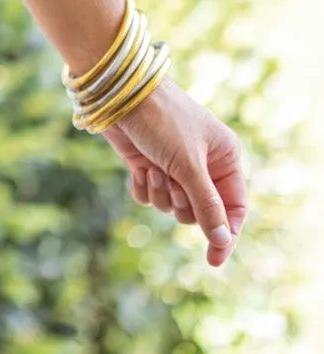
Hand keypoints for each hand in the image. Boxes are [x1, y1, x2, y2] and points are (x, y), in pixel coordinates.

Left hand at [99, 75, 247, 267]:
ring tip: (152, 168)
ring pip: (172, 206)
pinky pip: (150, 196)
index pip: (234, 208)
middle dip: (183, 204)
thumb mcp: (188, 165)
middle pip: (200, 212)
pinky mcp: (149, 164)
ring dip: (160, 193)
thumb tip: (223, 241)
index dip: (226, 234)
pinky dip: (144, 187)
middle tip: (171, 183)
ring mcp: (174, 165)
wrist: (120, 93)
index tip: (213, 260)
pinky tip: (138, 168)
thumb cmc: (162, 121)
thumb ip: (207, 205)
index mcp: (225, 157)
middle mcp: (203, 163)